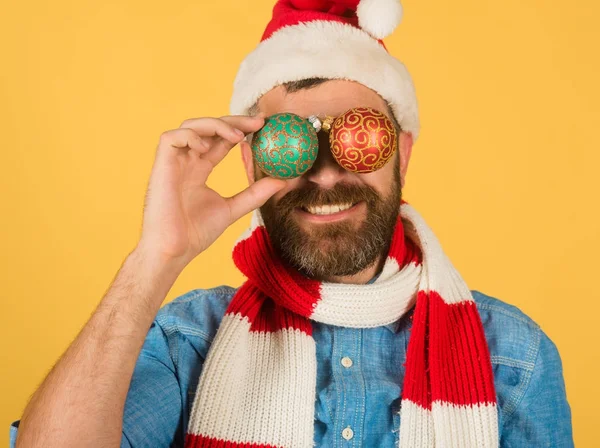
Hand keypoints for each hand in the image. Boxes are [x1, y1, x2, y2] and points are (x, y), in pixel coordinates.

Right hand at [136, 114, 286, 266]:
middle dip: (233, 121)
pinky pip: (171, 137)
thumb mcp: (232, 209)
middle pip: (208, 127)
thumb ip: (254, 193)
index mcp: (199, 169)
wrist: (174, 251)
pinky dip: (191, 136)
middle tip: (258, 122)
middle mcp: (185, 161)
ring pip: (190, 126)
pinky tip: (207, 147)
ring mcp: (172, 162)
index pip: (220, 140)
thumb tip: (282, 181)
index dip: (239, 129)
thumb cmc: (196, 234)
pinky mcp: (160, 166)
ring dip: (215, 125)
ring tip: (237, 136)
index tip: (263, 126)